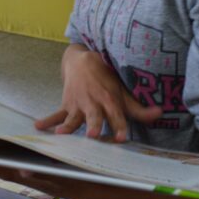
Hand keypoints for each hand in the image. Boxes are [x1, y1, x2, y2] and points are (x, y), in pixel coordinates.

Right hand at [34, 46, 161, 141]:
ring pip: (73, 117)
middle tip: (93, 135)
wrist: (82, 61)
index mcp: (109, 100)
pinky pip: (56, 114)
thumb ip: (138, 108)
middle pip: (94, 116)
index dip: (119, 126)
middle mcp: (94, 103)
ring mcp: (78, 104)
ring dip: (67, 125)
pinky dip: (47, 121)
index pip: (116, 115)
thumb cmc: (106, 81)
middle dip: (93, 124)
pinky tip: (38, 126)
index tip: (120, 138)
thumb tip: (160, 114)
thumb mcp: (122, 93)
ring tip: (61, 135)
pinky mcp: (66, 104)